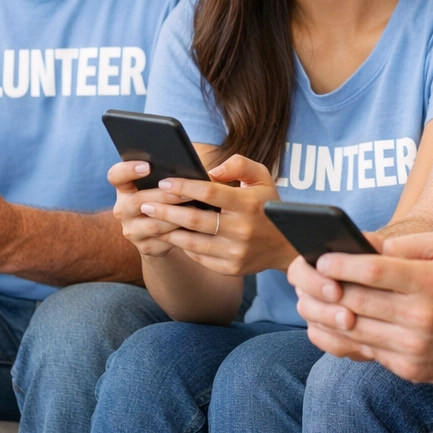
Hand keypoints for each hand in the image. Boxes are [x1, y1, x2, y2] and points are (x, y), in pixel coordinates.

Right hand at [110, 159, 186, 256]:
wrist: (165, 234)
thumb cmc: (167, 199)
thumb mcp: (163, 186)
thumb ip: (169, 175)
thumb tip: (189, 168)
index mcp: (124, 188)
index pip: (116, 176)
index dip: (128, 170)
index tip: (147, 166)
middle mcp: (123, 209)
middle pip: (138, 200)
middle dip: (165, 196)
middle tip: (187, 191)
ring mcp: (131, 230)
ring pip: (153, 224)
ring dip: (176, 216)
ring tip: (196, 209)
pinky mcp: (145, 247)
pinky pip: (164, 240)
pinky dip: (180, 233)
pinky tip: (194, 227)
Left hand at [143, 155, 295, 275]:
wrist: (287, 247)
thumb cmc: (268, 205)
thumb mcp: (262, 178)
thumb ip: (239, 165)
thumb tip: (211, 170)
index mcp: (247, 204)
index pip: (209, 193)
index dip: (184, 186)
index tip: (163, 182)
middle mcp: (242, 230)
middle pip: (194, 219)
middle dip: (166, 210)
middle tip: (144, 203)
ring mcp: (236, 252)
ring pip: (192, 242)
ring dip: (168, 230)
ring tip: (151, 220)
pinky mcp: (231, 268)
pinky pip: (199, 256)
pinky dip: (182, 246)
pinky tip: (170, 235)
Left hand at [288, 231, 432, 381]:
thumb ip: (403, 245)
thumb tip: (361, 242)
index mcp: (430, 282)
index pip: (373, 271)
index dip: (341, 264)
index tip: (321, 258)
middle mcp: (422, 318)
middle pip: (357, 301)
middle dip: (323, 288)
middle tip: (303, 276)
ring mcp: (415, 349)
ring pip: (355, 331)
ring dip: (325, 315)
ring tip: (307, 300)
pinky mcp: (411, 370)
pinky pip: (367, 353)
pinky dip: (343, 338)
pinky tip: (329, 323)